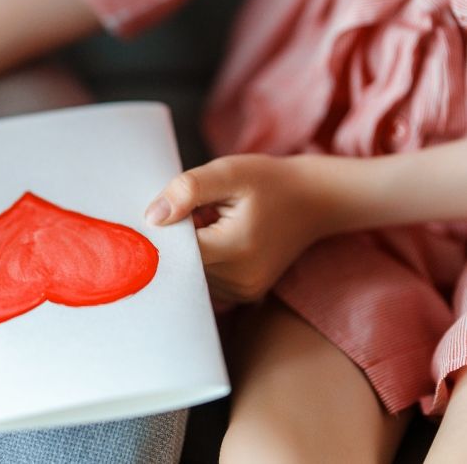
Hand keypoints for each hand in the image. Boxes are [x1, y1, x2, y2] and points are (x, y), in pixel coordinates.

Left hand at [144, 155, 328, 302]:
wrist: (315, 200)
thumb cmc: (270, 182)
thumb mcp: (228, 172)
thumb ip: (188, 190)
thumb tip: (152, 218)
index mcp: (235, 250)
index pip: (177, 250)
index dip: (168, 228)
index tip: (175, 208)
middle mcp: (240, 280)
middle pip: (183, 263)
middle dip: (181, 238)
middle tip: (200, 211)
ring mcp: (243, 291)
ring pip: (193, 272)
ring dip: (194, 249)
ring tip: (215, 223)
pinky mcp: (244, 294)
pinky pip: (207, 278)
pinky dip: (205, 259)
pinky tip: (221, 237)